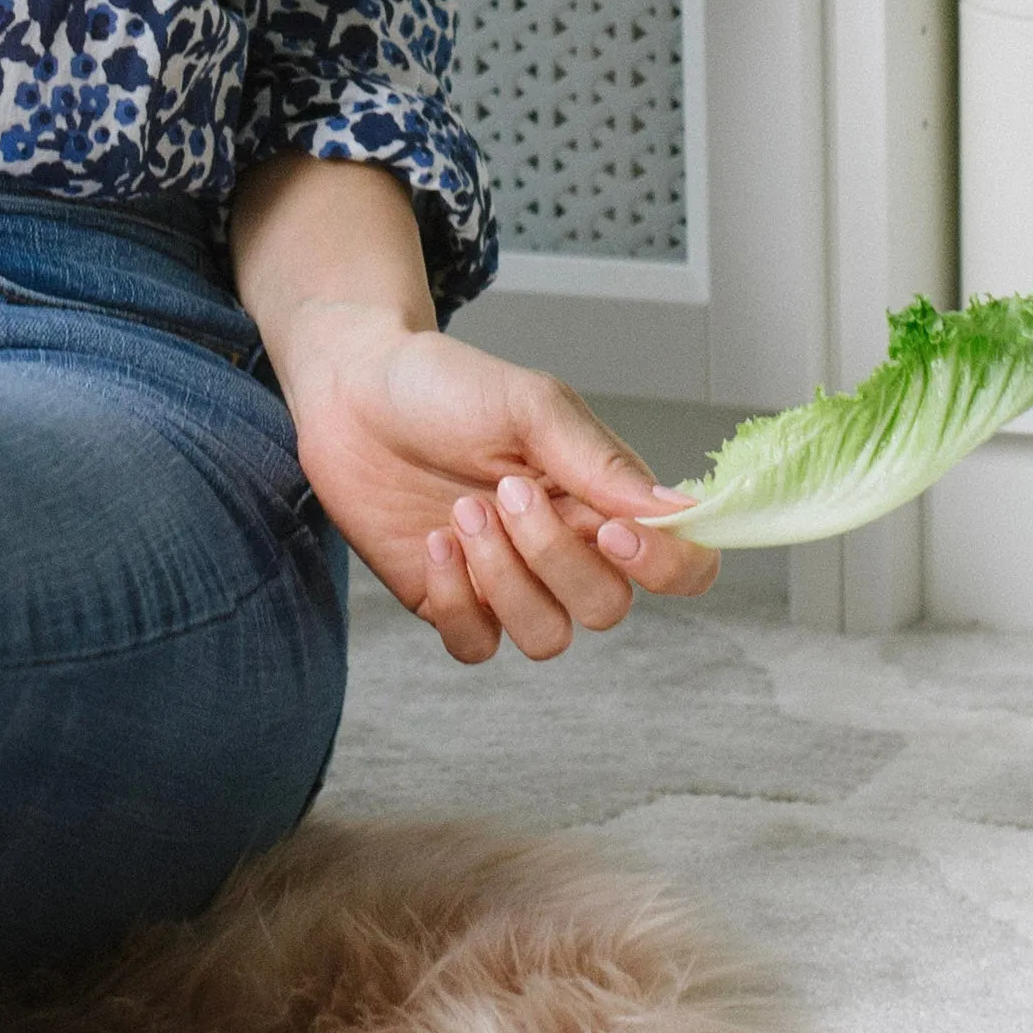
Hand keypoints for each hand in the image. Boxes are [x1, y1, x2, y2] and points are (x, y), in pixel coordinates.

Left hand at [273, 299, 718, 663]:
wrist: (351, 388)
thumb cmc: (445, 386)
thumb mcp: (530, 405)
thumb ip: (601, 462)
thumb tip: (680, 511)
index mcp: (600, 498)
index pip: (681, 564)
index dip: (667, 566)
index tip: (613, 531)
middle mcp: (563, 548)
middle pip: (607, 607)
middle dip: (555, 557)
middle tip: (505, 491)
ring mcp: (506, 580)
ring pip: (547, 637)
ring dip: (504, 579)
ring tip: (462, 511)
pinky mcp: (449, 600)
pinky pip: (477, 646)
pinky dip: (457, 602)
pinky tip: (432, 543)